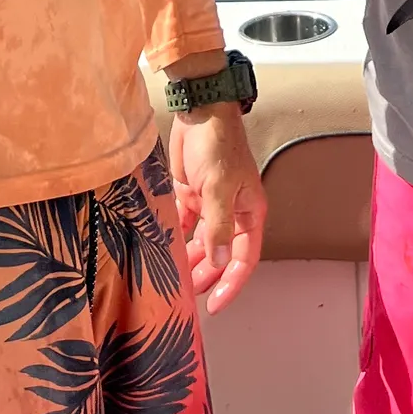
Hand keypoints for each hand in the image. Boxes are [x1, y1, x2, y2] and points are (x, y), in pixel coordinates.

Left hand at [168, 105, 265, 311]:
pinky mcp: (189, 195)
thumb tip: (219, 262)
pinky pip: (182, 225)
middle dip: (207, 275)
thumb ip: (218, 227)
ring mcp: (209, 205)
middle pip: (221, 254)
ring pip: (201, 242)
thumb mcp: (219, 188)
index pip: (244, 258)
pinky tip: (162, 252)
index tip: (216, 304)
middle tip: (187, 296)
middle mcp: (231, 212)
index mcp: (249, 213)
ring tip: (173, 279)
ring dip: (190, 260)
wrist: (199, 109)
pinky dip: (175, 239)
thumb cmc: (218, 145)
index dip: (232, 283)